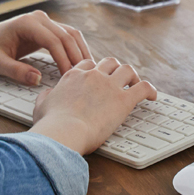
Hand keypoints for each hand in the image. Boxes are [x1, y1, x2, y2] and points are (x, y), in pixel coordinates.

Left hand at [0, 11, 91, 85]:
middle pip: (67, 36)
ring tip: (89, 70)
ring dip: (81, 51)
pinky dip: (76, 49)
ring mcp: (45, 21)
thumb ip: (15, 71)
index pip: (53, 40)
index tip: (69, 76)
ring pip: (71, 34)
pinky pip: (67, 37)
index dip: (63, 59)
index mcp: (26, 23)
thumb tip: (37, 79)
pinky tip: (82, 63)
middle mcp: (39, 19)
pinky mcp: (48, 28)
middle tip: (85, 76)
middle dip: (77, 56)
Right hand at [30, 57, 157, 154]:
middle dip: (116, 69)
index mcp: (74, 76)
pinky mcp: (123, 100)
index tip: (99, 77)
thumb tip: (48, 94)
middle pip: (110, 62)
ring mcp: (109, 86)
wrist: (64, 132)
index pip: (88, 64)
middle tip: (120, 79)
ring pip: (127, 70)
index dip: (95, 70)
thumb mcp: (41, 106)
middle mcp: (92, 76)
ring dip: (133, 76)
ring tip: (136, 85)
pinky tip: (152, 96)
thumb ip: (46, 96)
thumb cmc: (51, 124)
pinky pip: (143, 88)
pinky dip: (150, 90)